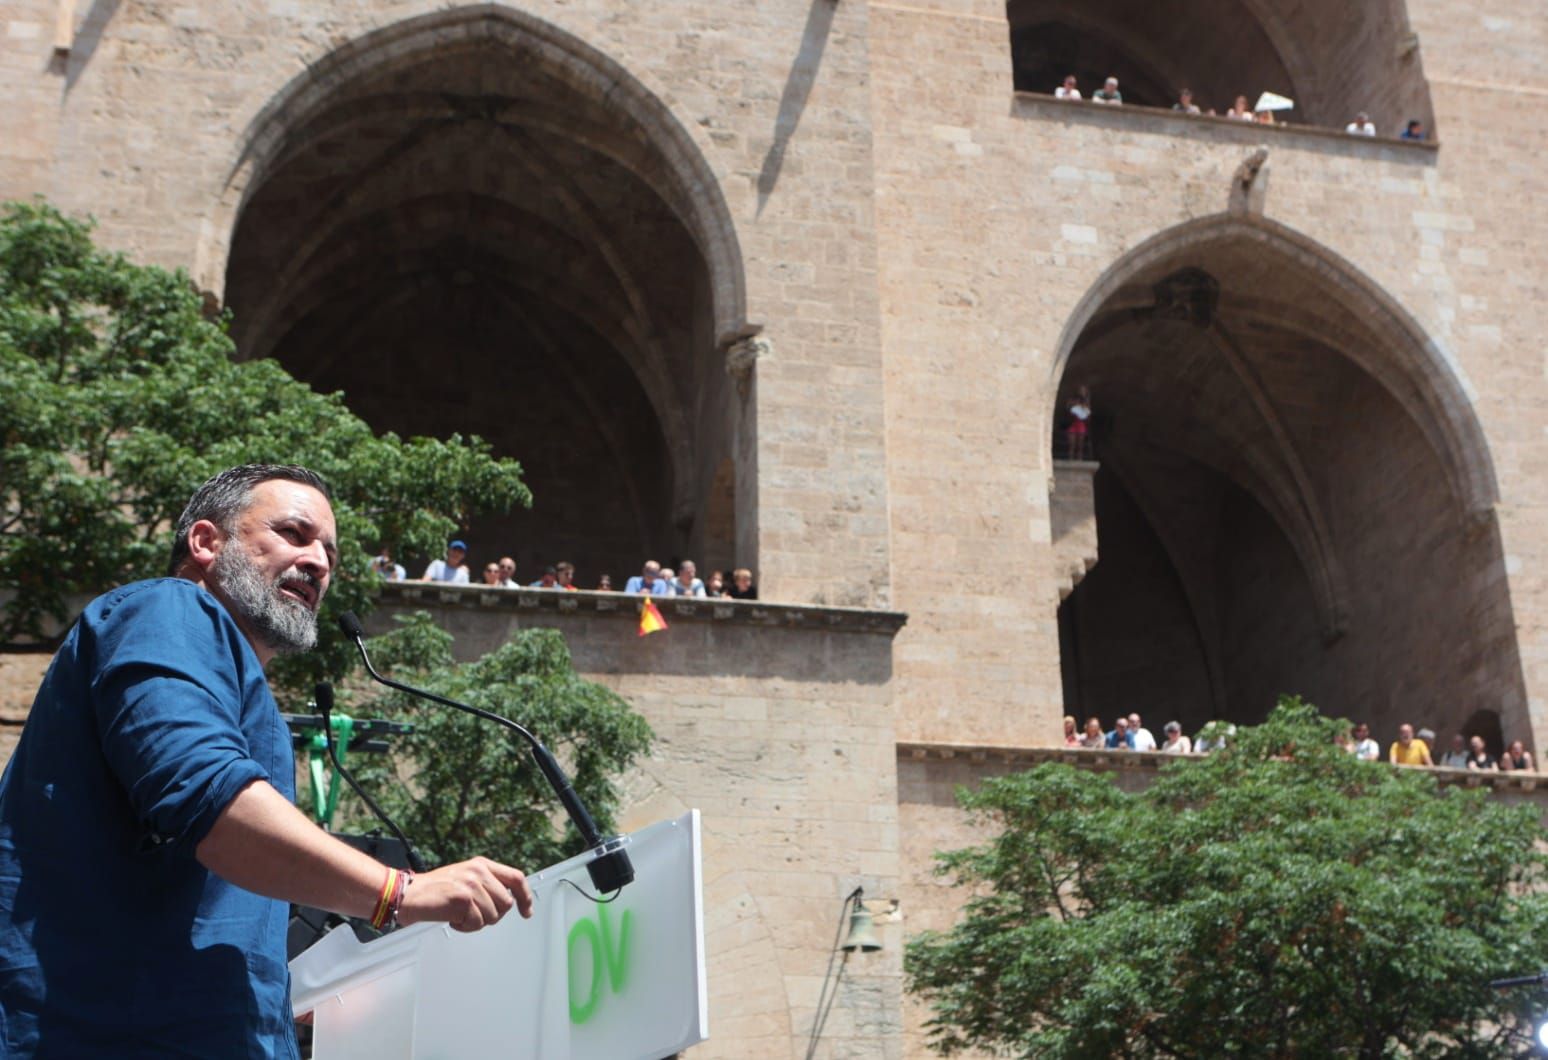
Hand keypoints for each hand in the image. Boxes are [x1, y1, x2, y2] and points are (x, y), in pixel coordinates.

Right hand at [397, 857, 534, 931]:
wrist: (407, 894)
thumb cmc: (434, 890)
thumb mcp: (464, 877)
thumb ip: (486, 884)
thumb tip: (508, 900)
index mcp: (482, 864)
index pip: (516, 878)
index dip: (525, 897)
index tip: (526, 911)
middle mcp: (479, 872)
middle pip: (505, 904)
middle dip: (491, 915)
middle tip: (471, 915)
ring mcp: (472, 885)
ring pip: (492, 917)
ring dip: (475, 922)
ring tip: (458, 915)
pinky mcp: (463, 899)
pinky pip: (476, 924)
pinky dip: (464, 927)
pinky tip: (451, 919)